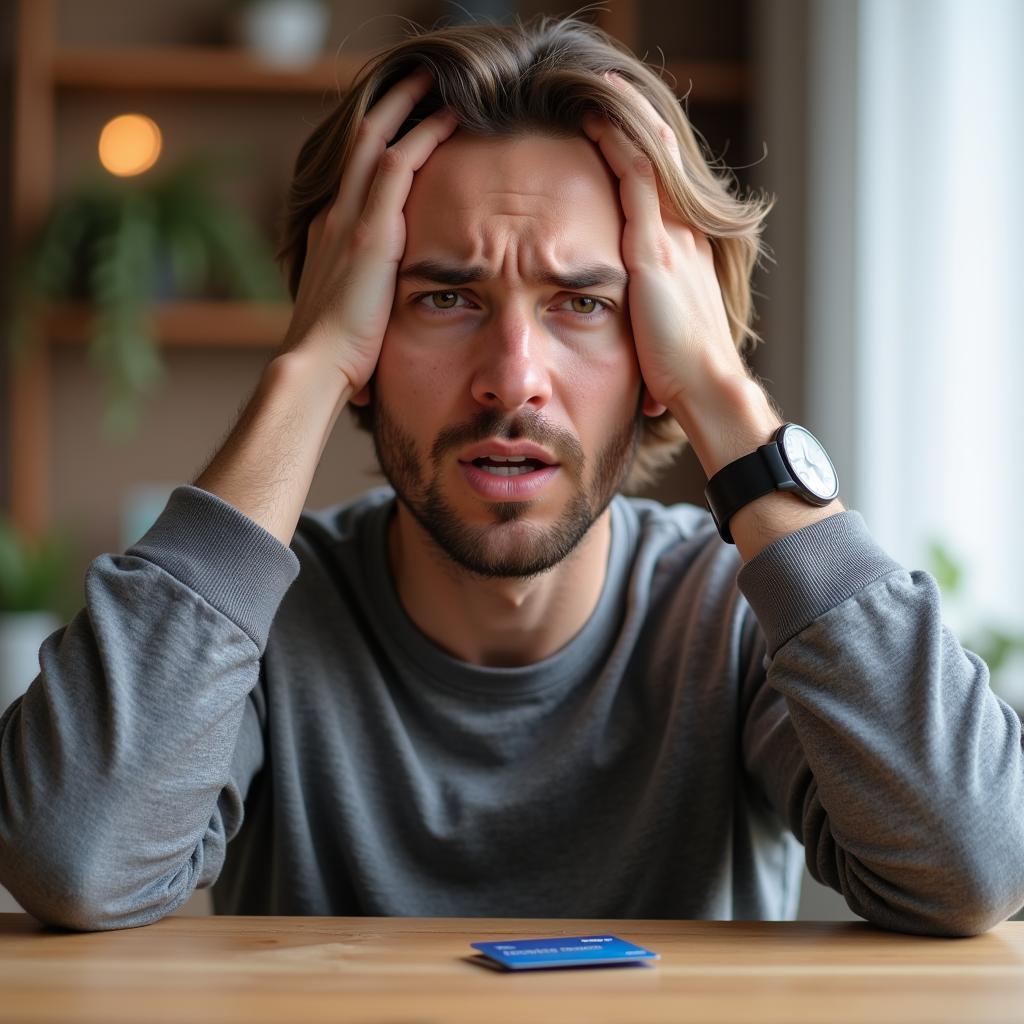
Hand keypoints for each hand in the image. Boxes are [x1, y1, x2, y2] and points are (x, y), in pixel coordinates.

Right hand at [282, 69, 457, 394]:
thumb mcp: (349, 317)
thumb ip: (364, 303)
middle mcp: (334, 217)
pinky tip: (446, 118)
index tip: (401, 127)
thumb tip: (379, 328)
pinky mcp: (370, 232)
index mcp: (329, 235)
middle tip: (415, 79)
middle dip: (388, 106)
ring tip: (431, 80)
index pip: (354, 175)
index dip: (376, 144)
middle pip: (360, 143)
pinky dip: (421, 136)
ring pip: (376, 141)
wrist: (315, 366)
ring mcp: (348, 220)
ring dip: (405, 107)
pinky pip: (397, 166)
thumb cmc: (336, 357)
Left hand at [581, 75, 751, 416]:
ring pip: (649, 155)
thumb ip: (651, 312)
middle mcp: (684, 232)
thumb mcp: (664, 331)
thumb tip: (636, 331)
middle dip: (634, 119)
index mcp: (686, 250)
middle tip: (605, 89)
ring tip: (596, 87)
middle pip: (661, 157)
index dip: (640, 151)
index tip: (613, 128)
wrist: (706, 384)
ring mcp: (671, 235)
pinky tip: (592, 119)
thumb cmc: (682, 371)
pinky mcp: (654, 247)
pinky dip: (615, 143)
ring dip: (623, 117)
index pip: (662, 186)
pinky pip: (636, 177)